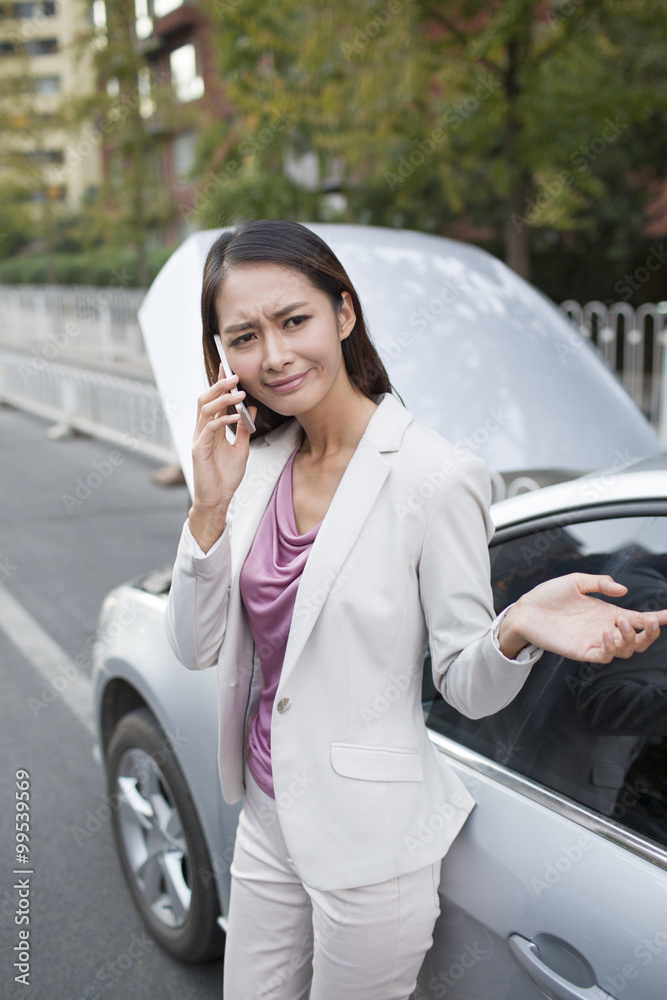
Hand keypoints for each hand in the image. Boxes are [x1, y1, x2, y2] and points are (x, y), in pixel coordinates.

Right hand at [190, 366, 256, 530]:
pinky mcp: (199, 450)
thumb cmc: (226, 477)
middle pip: (205, 399)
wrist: (217, 499)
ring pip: (205, 409)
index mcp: (211, 429)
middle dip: (219, 385)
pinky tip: (237, 416)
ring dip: (222, 399)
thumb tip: (252, 409)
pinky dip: (223, 419)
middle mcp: (202, 430)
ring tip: (239, 393)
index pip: (214, 400)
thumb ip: (244, 429)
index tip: (229, 368)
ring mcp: (199, 439)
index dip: (220, 383)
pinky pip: (210, 428)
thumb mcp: (241, 448)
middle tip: (235, 375)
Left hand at [501, 573, 666, 663]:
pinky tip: (607, 635)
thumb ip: (600, 583)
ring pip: (624, 651)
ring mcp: (594, 642)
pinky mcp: (580, 651)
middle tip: (646, 622)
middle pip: (638, 641)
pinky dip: (610, 649)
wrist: (526, 609)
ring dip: (629, 640)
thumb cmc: (548, 595)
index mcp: (607, 613)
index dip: (656, 618)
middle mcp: (604, 629)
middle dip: (649, 634)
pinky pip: (602, 657)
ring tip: (620, 625)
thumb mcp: (577, 581)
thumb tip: (624, 590)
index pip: (638, 619)